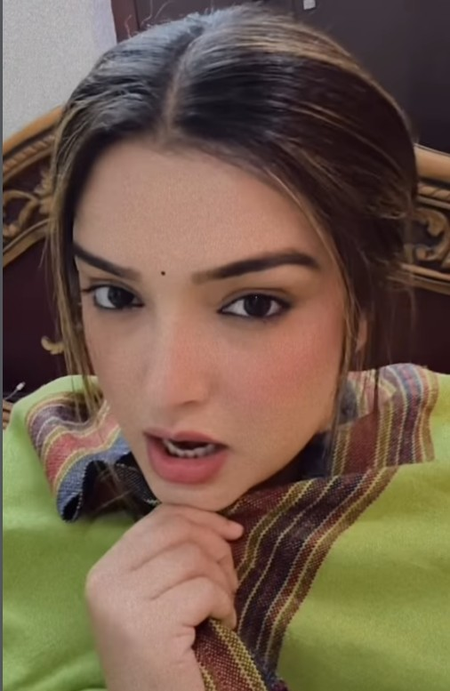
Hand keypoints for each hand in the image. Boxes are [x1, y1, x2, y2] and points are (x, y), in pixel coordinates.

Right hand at [85, 504, 243, 690]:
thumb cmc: (161, 658)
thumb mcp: (156, 598)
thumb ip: (171, 558)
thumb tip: (221, 522)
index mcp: (105, 569)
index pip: (159, 518)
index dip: (201, 518)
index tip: (231, 533)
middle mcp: (105, 580)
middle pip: (177, 531)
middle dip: (215, 547)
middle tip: (229, 581)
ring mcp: (122, 603)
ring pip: (192, 558)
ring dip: (222, 582)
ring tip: (222, 609)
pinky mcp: (148, 627)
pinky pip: (203, 590)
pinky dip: (224, 605)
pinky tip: (223, 626)